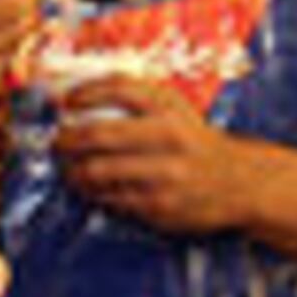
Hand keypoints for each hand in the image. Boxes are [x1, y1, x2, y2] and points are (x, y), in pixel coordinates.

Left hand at [53, 76, 254, 236]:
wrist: (239, 181)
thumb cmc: (196, 142)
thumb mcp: (177, 108)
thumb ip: (136, 95)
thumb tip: (81, 94)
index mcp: (170, 110)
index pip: (118, 90)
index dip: (83, 94)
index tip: (65, 103)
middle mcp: (168, 138)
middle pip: (98, 134)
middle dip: (66, 140)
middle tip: (57, 144)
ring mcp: (163, 175)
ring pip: (97, 172)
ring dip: (73, 172)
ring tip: (69, 171)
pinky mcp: (159, 206)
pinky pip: (110, 198)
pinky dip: (94, 194)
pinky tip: (92, 189)